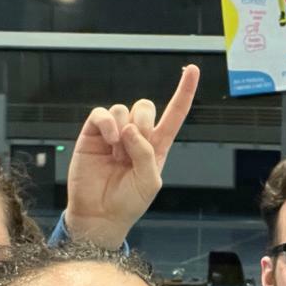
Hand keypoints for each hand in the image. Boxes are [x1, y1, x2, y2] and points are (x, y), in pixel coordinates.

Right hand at [62, 64, 198, 247]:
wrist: (100, 215)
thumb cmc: (128, 202)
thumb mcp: (149, 182)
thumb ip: (146, 154)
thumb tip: (130, 129)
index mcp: (156, 146)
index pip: (174, 114)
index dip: (184, 92)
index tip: (192, 70)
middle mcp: (136, 136)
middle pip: (145, 106)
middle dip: (144, 122)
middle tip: (135, 147)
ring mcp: (114, 133)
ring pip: (123, 109)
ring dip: (123, 130)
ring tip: (117, 154)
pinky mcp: (93, 134)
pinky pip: (101, 114)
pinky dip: (107, 124)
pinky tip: (109, 141)